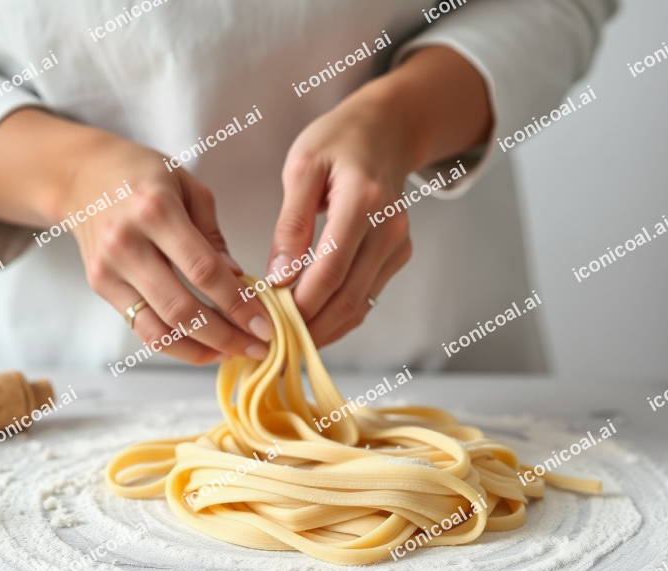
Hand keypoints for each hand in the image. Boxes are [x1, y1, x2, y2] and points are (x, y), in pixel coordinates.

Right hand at [0, 110, 273, 364]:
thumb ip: (213, 237)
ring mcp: (109, 269)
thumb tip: (238, 281)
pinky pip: (142, 329)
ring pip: (159, 329)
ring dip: (202, 350)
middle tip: (258, 347)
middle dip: (226, 336)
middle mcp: (126, 242)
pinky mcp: (100, 287)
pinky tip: (205, 348)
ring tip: (235, 352)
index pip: (204, 272)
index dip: (238, 304)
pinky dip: (176, 346)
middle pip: (181, 308)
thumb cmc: (143, 176)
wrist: (80, 175)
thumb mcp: (189, 188)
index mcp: (155, 210)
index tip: (265, 324)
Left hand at [267, 46, 492, 348]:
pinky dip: (339, 315)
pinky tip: (312, 319)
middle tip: (274, 342)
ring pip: (360, 306)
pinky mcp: (399, 256)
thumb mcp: (302, 167)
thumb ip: (291, 224)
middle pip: (348, 299)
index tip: (268, 321)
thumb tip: (279, 277)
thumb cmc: (338, 142)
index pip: (330, 271)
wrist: (387, 131)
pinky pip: (367, 297)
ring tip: (288, 338)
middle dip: (310, 329)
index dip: (300, 305)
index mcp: (363, 202)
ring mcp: (398, 246)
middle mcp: (389, 230)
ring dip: (324, 328)